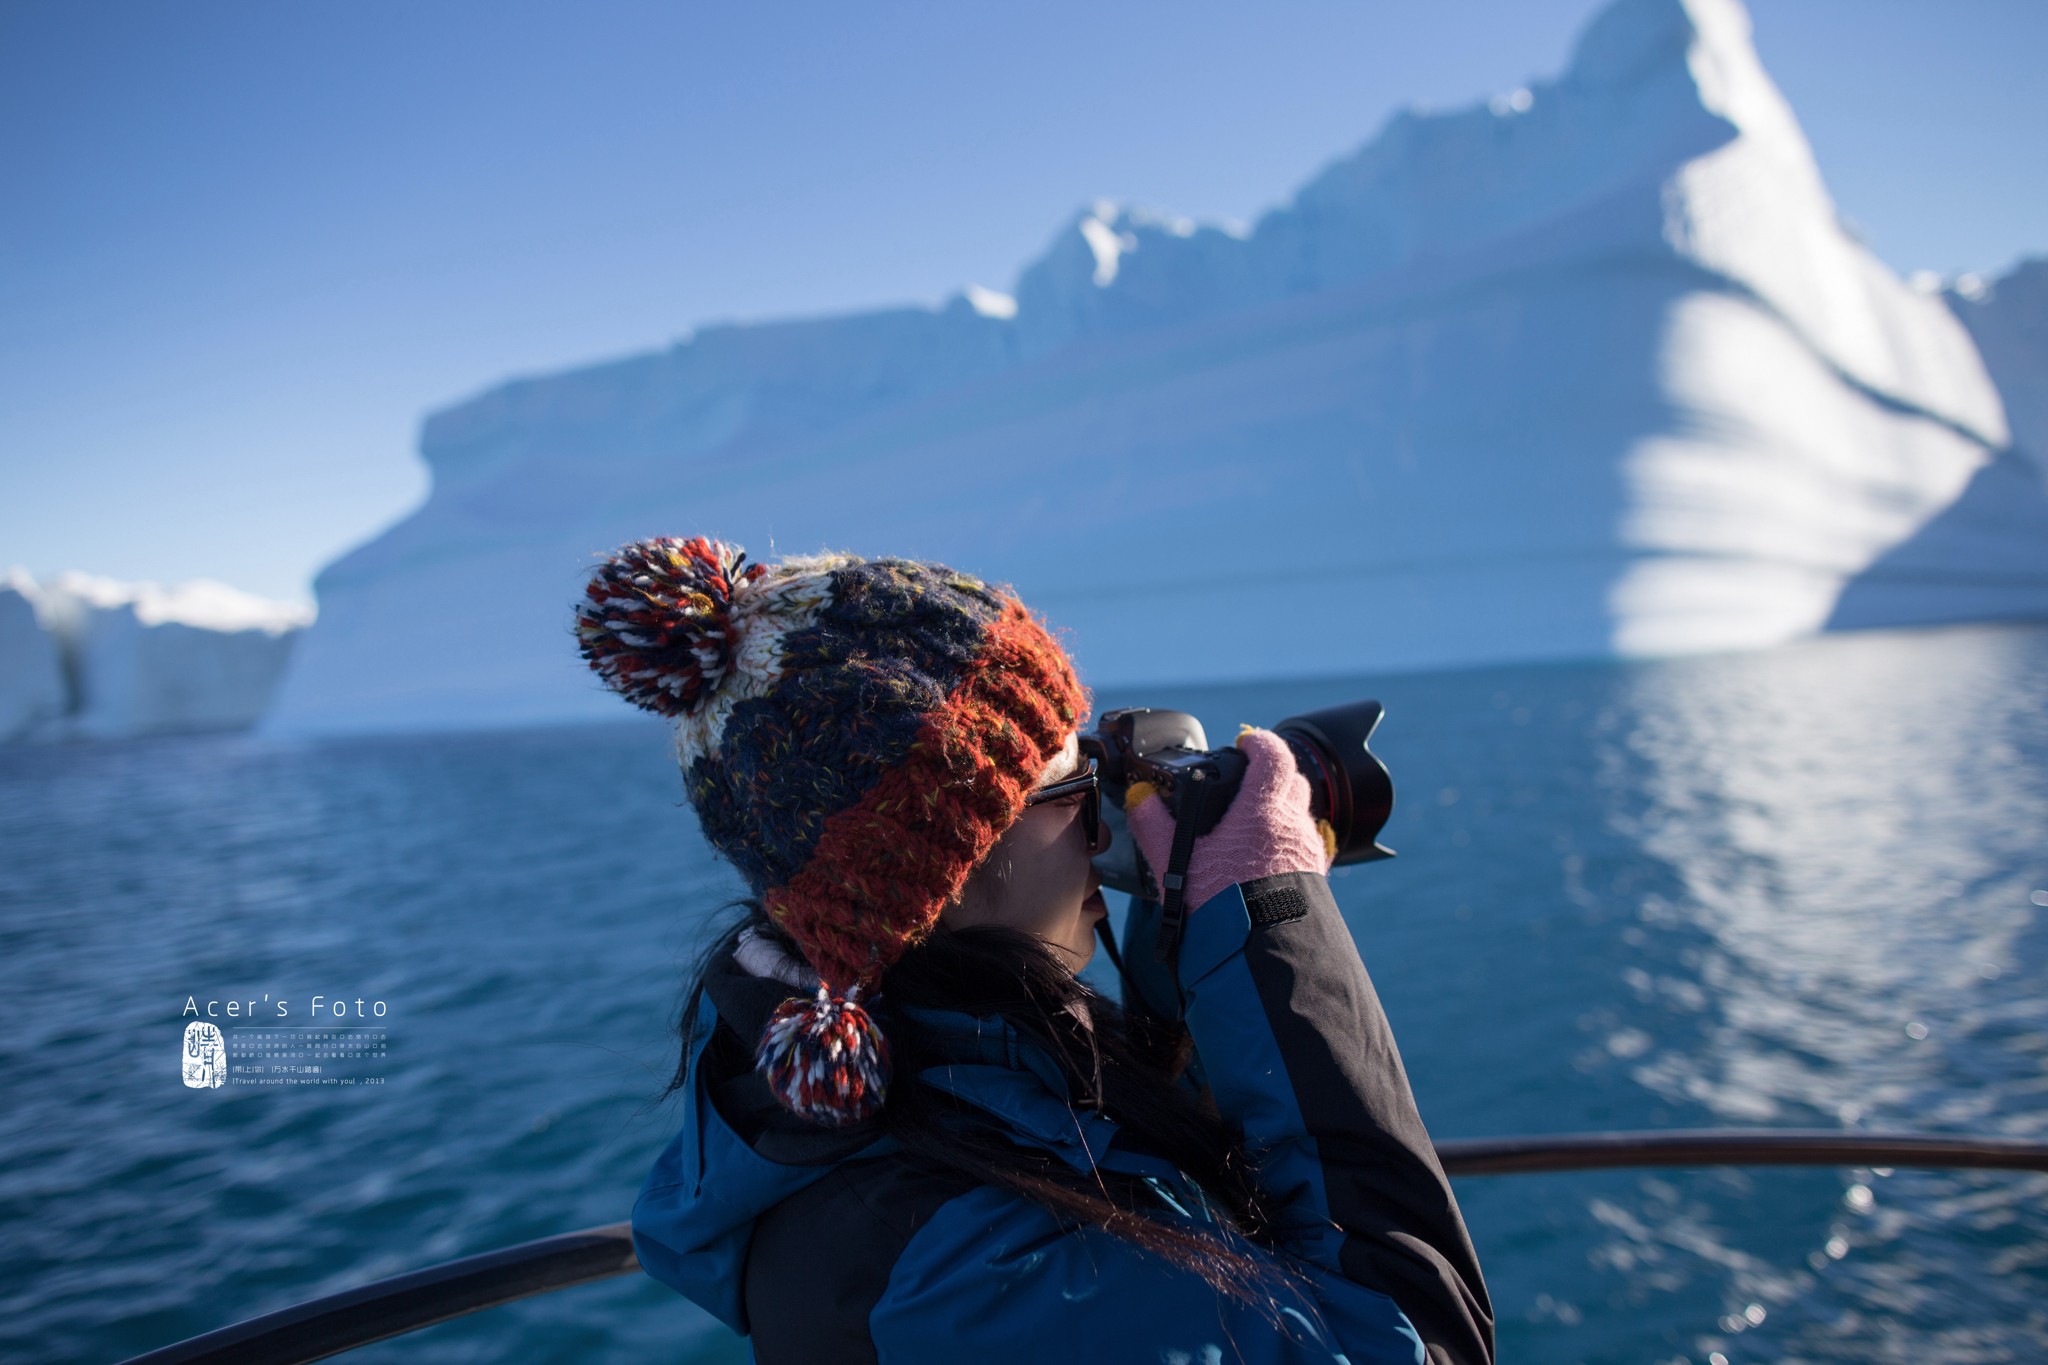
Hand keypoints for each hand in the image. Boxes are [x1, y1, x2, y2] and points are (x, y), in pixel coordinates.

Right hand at [1124, 727, 1335, 910]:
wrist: (1260, 957)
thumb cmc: (1220, 907)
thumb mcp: (1176, 865)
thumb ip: (1154, 826)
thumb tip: (1140, 798)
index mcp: (1262, 811)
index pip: (1274, 756)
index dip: (1260, 743)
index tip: (1246, 743)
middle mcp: (1292, 825)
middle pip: (1293, 780)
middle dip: (1272, 774)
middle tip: (1247, 782)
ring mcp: (1308, 851)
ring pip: (1301, 813)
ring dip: (1282, 808)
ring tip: (1252, 824)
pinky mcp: (1316, 876)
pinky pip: (1307, 844)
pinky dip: (1289, 839)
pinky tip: (1266, 858)